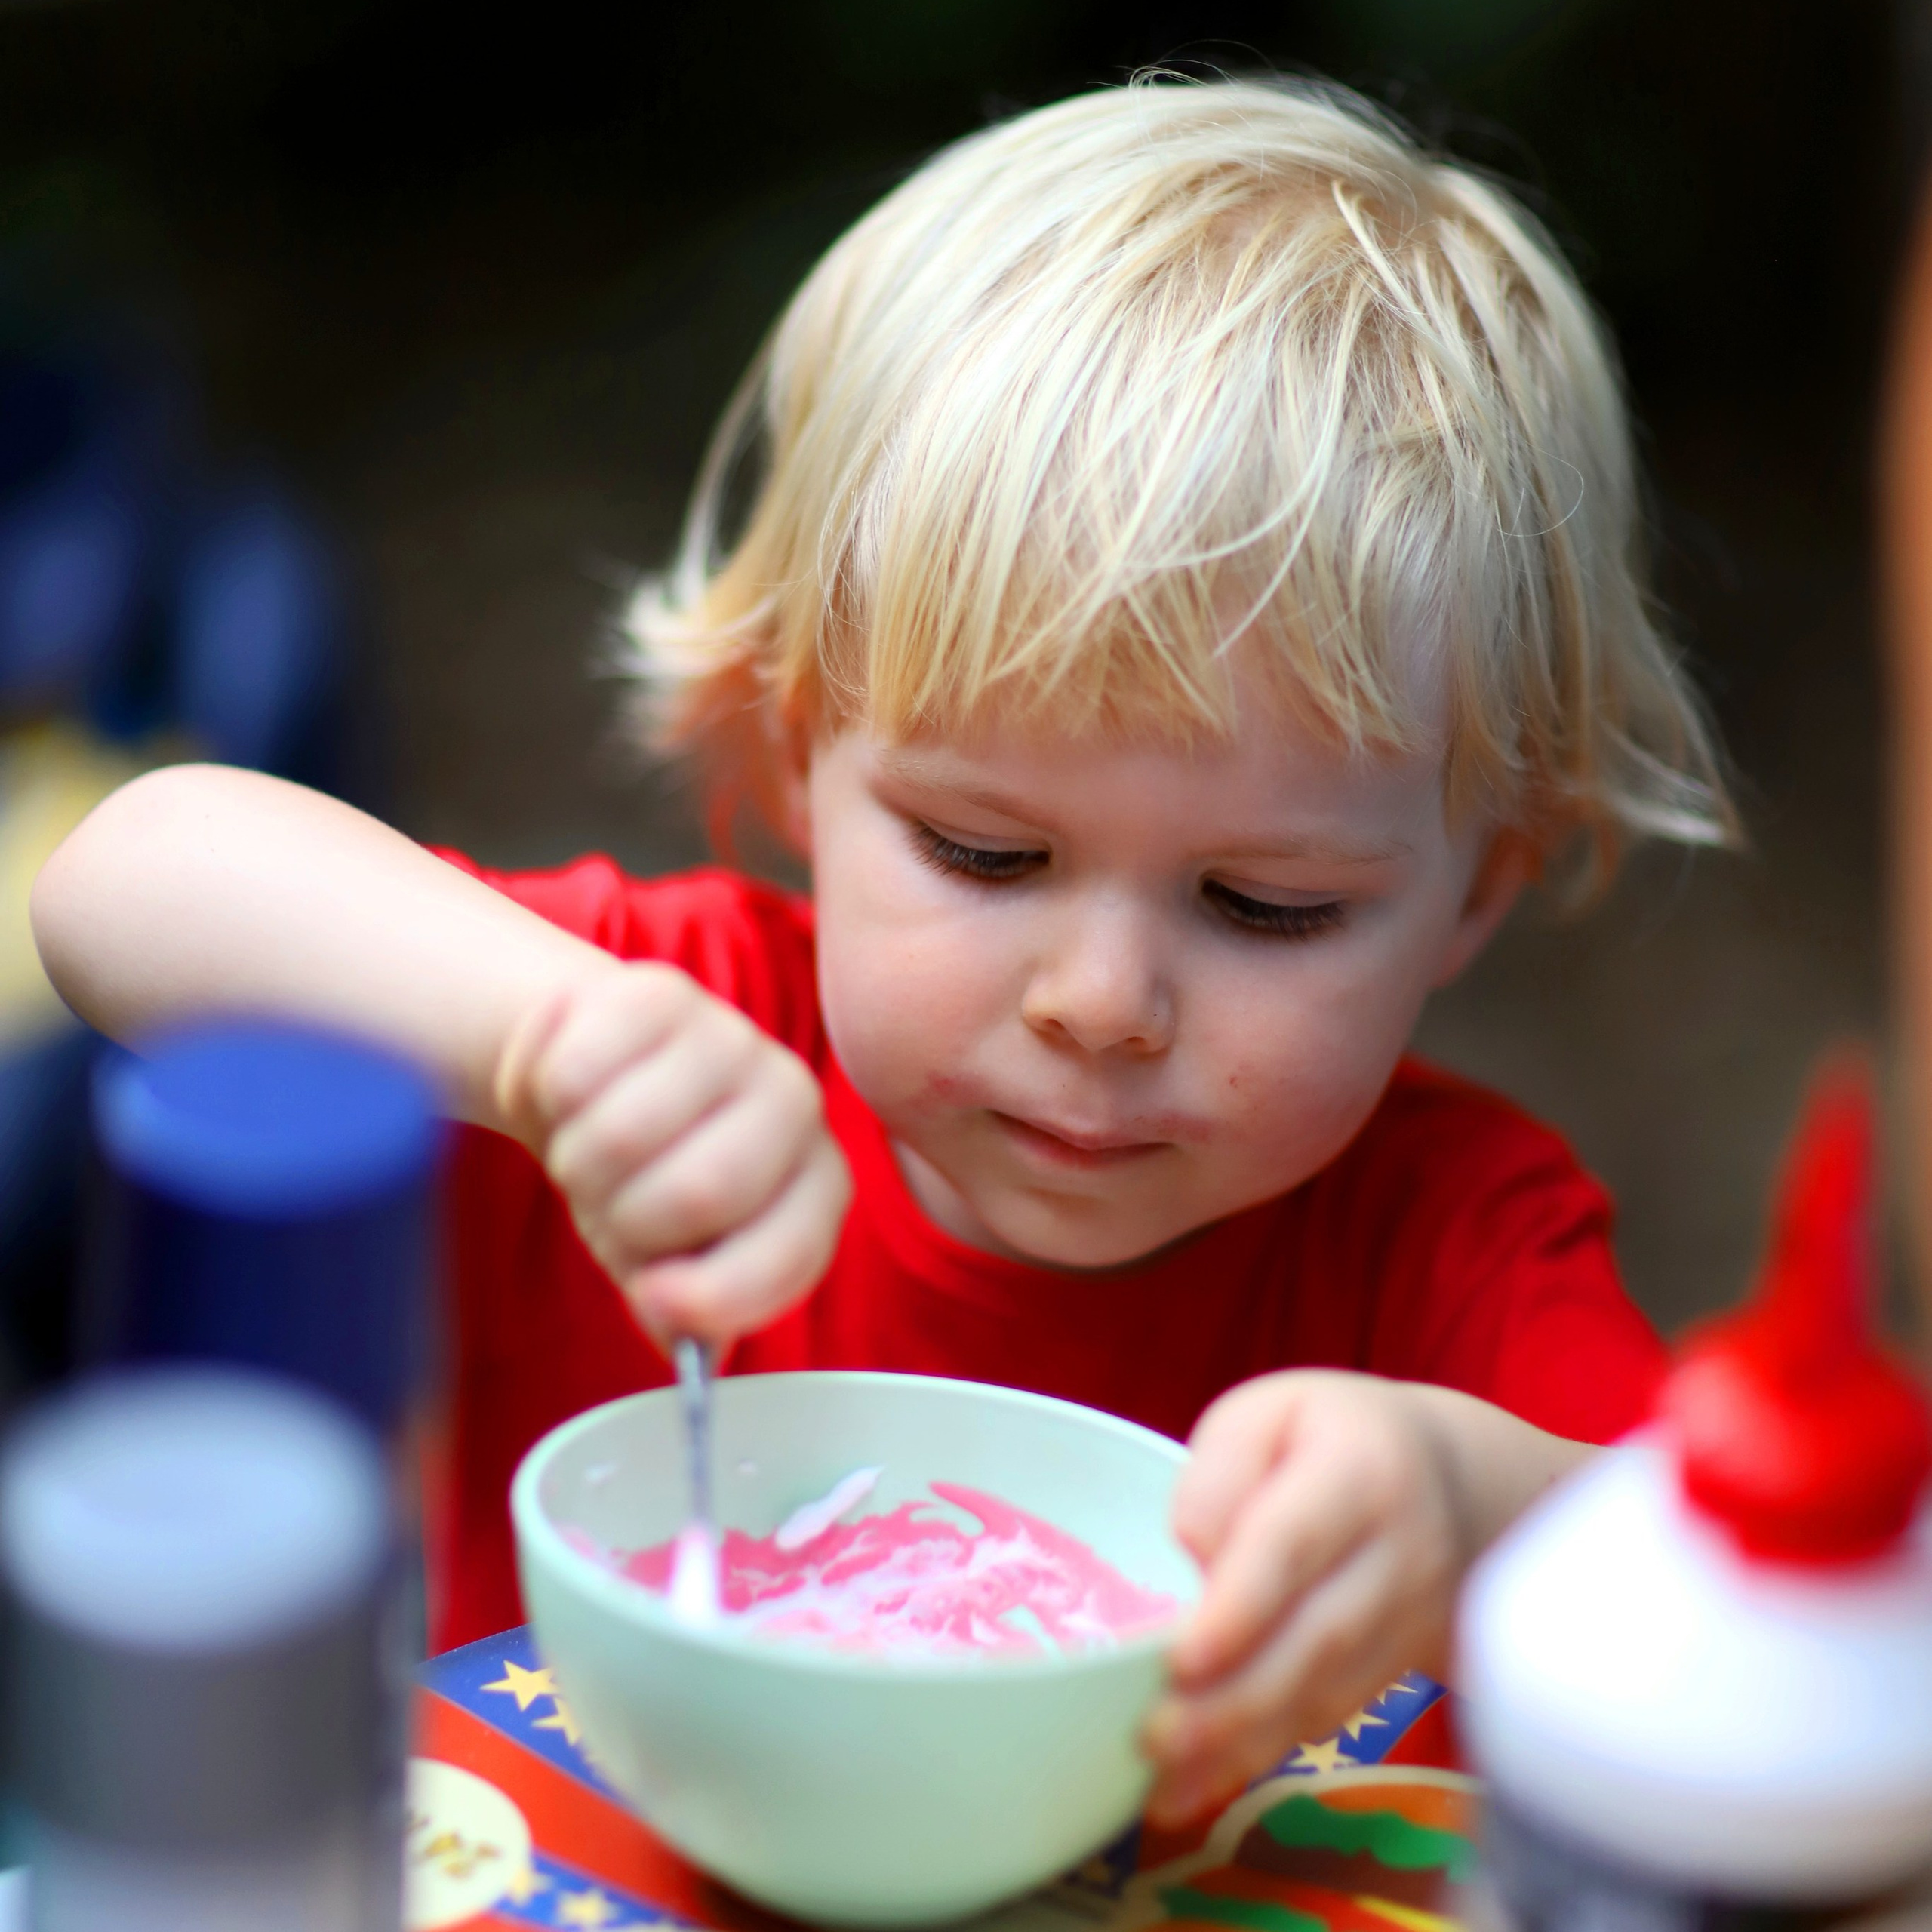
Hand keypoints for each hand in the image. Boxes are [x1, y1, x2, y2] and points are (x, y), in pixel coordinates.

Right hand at [495, 962, 851, 1347]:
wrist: (594, 1071)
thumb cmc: (646, 1179)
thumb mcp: (671, 1261)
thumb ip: (689, 1311)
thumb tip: (696, 1348)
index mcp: (815, 1183)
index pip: (789, 1250)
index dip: (718, 1292)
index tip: (653, 1300)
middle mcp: (793, 1102)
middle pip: (701, 1190)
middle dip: (627, 1220)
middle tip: (608, 1209)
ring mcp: (732, 1037)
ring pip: (624, 1133)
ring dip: (578, 1163)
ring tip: (588, 1153)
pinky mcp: (660, 992)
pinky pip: (575, 1070)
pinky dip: (549, 1099)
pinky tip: (572, 1093)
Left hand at [1142, 1372, 1585, 1824]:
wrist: (1455, 1481)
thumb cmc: (1330, 1436)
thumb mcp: (1267, 1413)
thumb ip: (1219, 1474)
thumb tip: (1191, 1555)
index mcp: (1359, 1470)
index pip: (1296, 1543)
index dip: (1242, 1606)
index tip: (1184, 1660)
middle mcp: (1400, 1553)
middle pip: (1317, 1637)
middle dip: (1235, 1699)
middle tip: (1155, 1738)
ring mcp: (1413, 1621)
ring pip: (1329, 1693)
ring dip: (1244, 1742)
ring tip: (1164, 1781)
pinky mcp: (1403, 1671)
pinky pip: (1334, 1716)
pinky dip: (1266, 1753)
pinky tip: (1201, 1784)